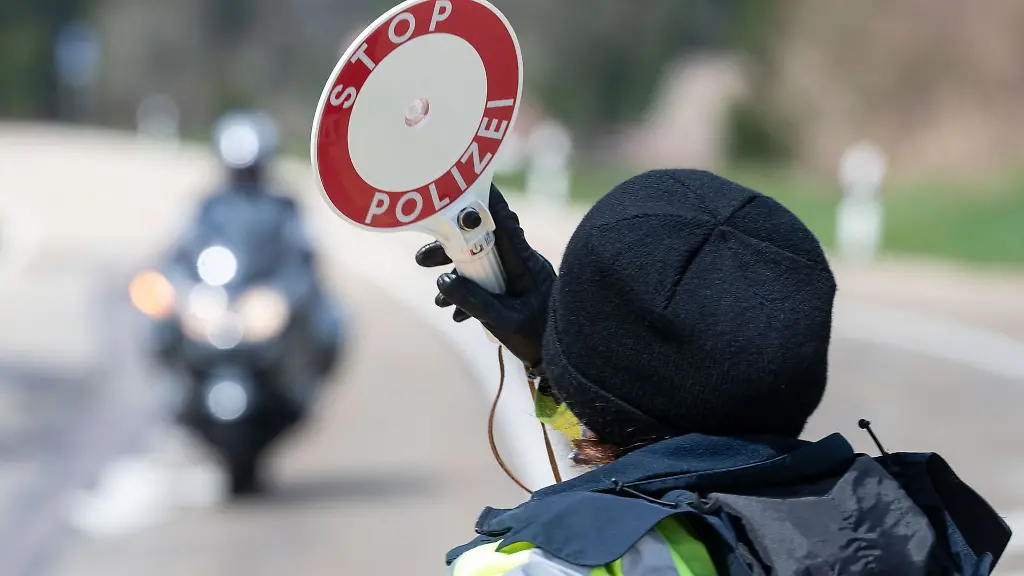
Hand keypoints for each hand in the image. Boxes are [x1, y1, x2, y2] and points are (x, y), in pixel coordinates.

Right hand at [415, 184, 555, 367]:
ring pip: (480, 265)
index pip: (502, 223)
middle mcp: (521, 263)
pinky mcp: (514, 290)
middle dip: (449, 250)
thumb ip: (473, 301)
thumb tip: (443, 280)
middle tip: (421, 260)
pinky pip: (486, 284)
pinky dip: (468, 295)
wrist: (564, 360)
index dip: (483, 202)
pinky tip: (456, 315)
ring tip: (437, 302)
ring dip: (455, 278)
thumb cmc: (540, 338)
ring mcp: (517, 277)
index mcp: (524, 263)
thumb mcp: (502, 321)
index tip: (462, 184)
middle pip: (480, 243)